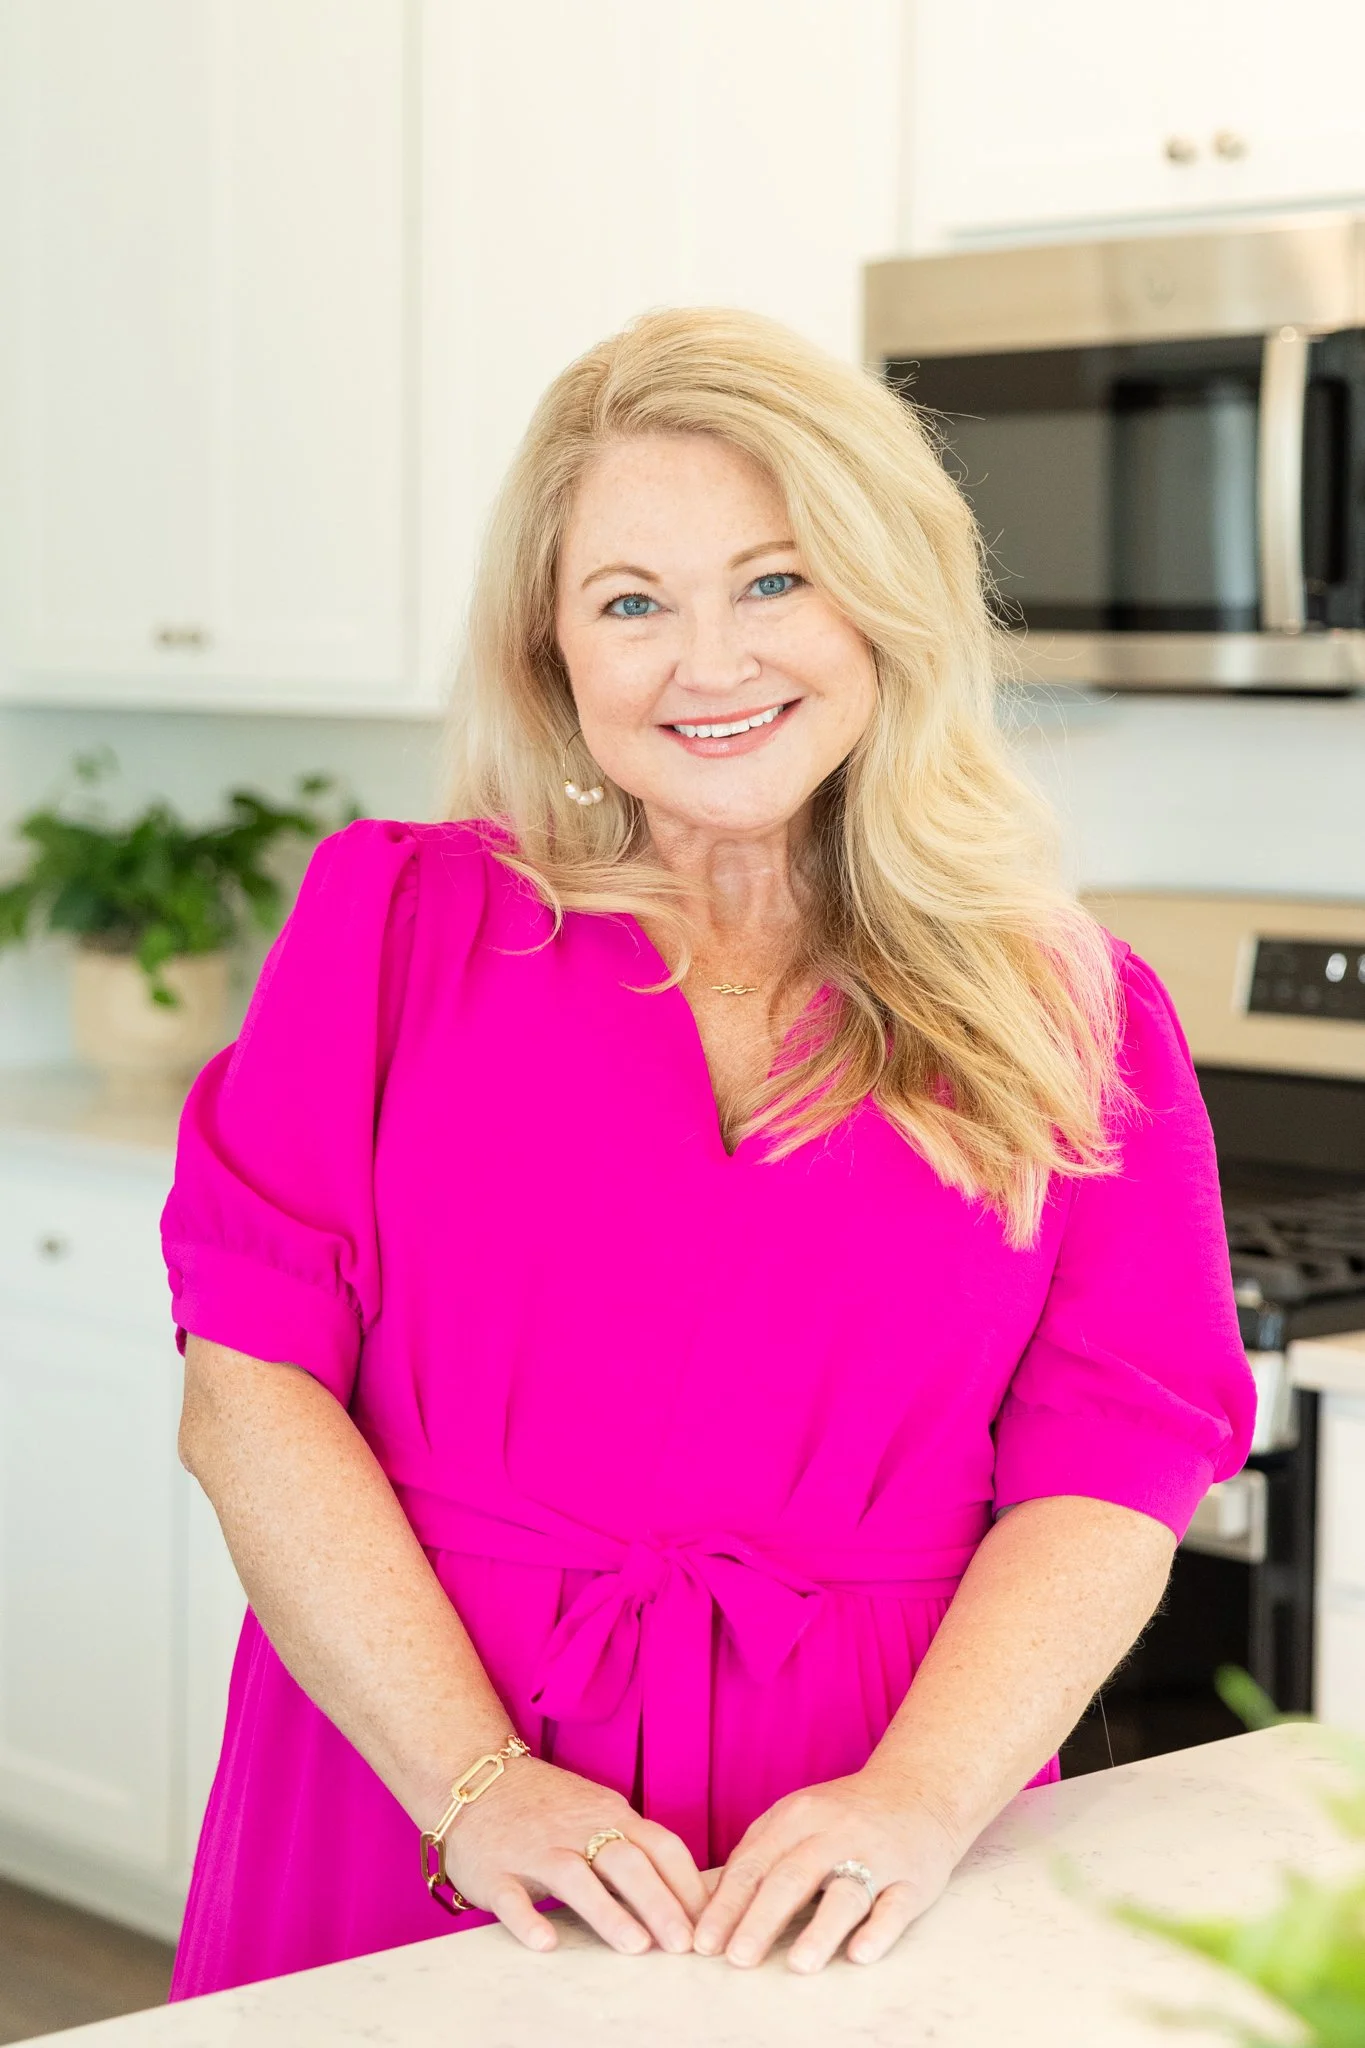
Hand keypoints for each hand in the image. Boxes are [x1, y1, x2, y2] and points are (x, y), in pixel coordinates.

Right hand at [442, 1755, 708, 1956]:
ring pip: (576, 1878)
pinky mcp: (496, 1870)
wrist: (473, 1776)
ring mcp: (535, 1848)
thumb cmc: (548, 1806)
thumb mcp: (598, 1814)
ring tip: (636, 1947)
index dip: (688, 1884)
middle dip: (659, 1903)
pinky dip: (528, 1919)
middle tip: (684, 1945)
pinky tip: (546, 1942)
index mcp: (610, 1815)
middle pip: (627, 1862)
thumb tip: (685, 1898)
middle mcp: (577, 1829)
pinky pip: (512, 1897)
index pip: (660, 1846)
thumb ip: (635, 1850)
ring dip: (608, 1912)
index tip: (710, 1922)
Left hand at [692, 1767, 963, 1973]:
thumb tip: (700, 1903)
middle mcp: (835, 1832)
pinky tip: (860, 1954)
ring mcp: (877, 1855)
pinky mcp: (913, 1878)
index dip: (727, 1904)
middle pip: (793, 1876)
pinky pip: (896, 1905)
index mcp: (798, 1817)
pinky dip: (879, 1930)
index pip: (755, 1863)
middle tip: (736, 1959)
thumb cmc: (843, 1817)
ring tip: (798, 1965)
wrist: (919, 1790)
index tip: (704, 1943)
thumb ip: (754, 1857)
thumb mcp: (794, 1822)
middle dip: (761, 1919)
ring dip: (821, 1930)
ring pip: (847, 1891)